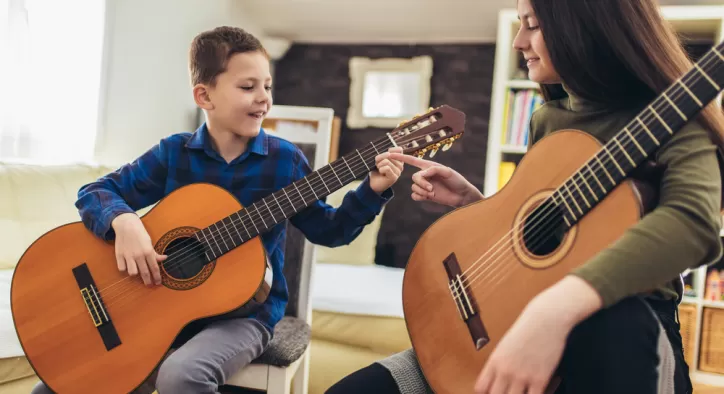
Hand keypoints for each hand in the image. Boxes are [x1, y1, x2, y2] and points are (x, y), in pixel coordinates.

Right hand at [111, 213, 166, 285]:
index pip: (154, 268)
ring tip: (138, 272)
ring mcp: (128, 256)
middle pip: (144, 273)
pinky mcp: (119, 255)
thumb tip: (164, 258)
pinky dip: (125, 269)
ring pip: (132, 273)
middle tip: (150, 284)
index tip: (158, 283)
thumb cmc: (140, 233)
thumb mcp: (150, 242)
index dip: (157, 277)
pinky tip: (127, 266)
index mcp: (148, 251)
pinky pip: (122, 268)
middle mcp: (138, 255)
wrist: (126, 225)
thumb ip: (155, 253)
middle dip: (148, 281)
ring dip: (135, 274)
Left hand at [369, 147, 403, 194]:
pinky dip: (381, 169)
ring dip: (379, 165)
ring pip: (387, 161)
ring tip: (380, 169)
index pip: (399, 150)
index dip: (390, 150)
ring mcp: (398, 172)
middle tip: (379, 165)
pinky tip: (381, 172)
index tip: (385, 156)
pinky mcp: (394, 177)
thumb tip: (388, 154)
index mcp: (399, 159)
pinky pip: (387, 168)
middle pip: (390, 155)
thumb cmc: (377, 169)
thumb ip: (385, 154)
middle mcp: (400, 165)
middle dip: (380, 159)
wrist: (373, 182)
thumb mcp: (380, 158)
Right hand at [388, 152, 482, 206]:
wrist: (461, 195)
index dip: (401, 157)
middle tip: (431, 188)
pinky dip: (420, 196)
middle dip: (421, 183)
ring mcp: (424, 186)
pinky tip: (428, 197)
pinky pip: (414, 196)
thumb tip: (421, 173)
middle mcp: (425, 175)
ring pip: (414, 187)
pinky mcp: (425, 195)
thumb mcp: (447, 171)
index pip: (412, 160)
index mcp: (428, 166)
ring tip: (433, 192)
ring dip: (423, 191)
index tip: (390, 154)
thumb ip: (433, 169)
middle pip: (414, 177)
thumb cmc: (456, 180)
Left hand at [474, 275, 601, 393]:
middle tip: (509, 391)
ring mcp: (522, 376)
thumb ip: (499, 363)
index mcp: (495, 361)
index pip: (481, 388)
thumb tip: (494, 379)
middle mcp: (505, 370)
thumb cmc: (527, 328)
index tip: (493, 392)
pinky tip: (537, 391)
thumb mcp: (505, 344)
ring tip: (523, 391)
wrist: (546, 318)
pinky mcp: (540, 379)